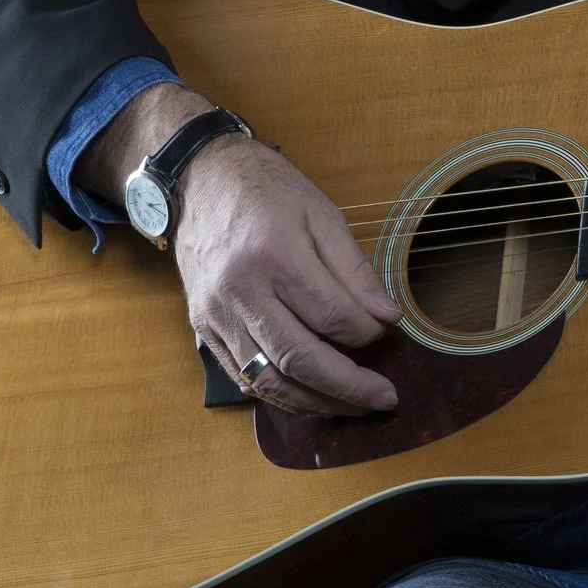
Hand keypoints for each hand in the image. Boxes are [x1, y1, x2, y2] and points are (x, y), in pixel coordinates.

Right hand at [84, 82, 402, 416]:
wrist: (200, 181)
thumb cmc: (267, 191)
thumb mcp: (321, 214)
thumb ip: (354, 270)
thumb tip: (387, 318)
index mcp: (274, 255)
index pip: (331, 315)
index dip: (366, 334)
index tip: (387, 334)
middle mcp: (240, 291)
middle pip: (299, 359)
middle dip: (348, 387)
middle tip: (384, 397)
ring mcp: (216, 314)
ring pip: (269, 380)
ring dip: (316, 403)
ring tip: (353, 407)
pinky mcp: (204, 329)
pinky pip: (244, 378)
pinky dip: (280, 397)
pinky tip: (310, 398)